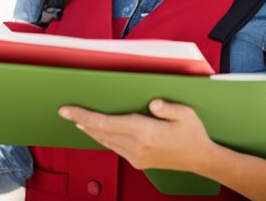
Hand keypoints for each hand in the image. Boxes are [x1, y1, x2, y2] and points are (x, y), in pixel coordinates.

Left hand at [59, 99, 215, 172]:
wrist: (199, 159)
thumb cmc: (192, 134)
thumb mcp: (186, 115)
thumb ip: (169, 108)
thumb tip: (153, 103)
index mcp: (146, 132)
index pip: (106, 123)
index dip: (84, 116)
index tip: (68, 110)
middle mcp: (137, 146)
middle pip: (100, 132)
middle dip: (81, 121)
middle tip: (65, 111)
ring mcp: (136, 156)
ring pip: (105, 141)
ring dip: (90, 130)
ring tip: (77, 120)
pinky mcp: (137, 161)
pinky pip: (114, 148)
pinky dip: (102, 138)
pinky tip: (97, 132)